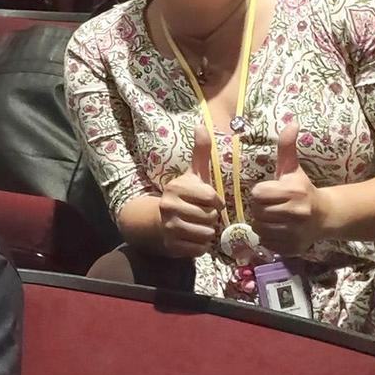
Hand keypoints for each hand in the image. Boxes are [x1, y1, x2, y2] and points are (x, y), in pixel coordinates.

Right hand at [156, 124, 221, 257]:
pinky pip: (200, 249)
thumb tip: (201, 125)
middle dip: (211, 218)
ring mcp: (169, 226)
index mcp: (176, 187)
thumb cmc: (184, 197)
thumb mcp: (193, 174)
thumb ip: (200, 152)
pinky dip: (201, 246)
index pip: (211, 198)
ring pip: (206, 233)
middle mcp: (169, 206)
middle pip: (210, 217)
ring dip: (207, 232)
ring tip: (198, 226)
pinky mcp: (171, 245)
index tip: (210, 202)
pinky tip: (193, 238)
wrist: (159, 222)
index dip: (216, 202)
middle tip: (202, 215)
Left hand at [251, 123, 328, 254]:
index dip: (260, 193)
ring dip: (262, 224)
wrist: (325, 216)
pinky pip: (267, 244)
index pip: (258, 194)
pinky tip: (278, 229)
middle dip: (259, 209)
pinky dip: (268, 238)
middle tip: (269, 206)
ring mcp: (295, 233)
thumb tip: (291, 122)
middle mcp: (295, 214)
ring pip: (260, 229)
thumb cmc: (303, 190)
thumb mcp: (293, 169)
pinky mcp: (292, 248)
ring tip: (272, 217)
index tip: (268, 193)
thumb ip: (286, 147)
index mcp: (293, 193)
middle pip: (257, 212)